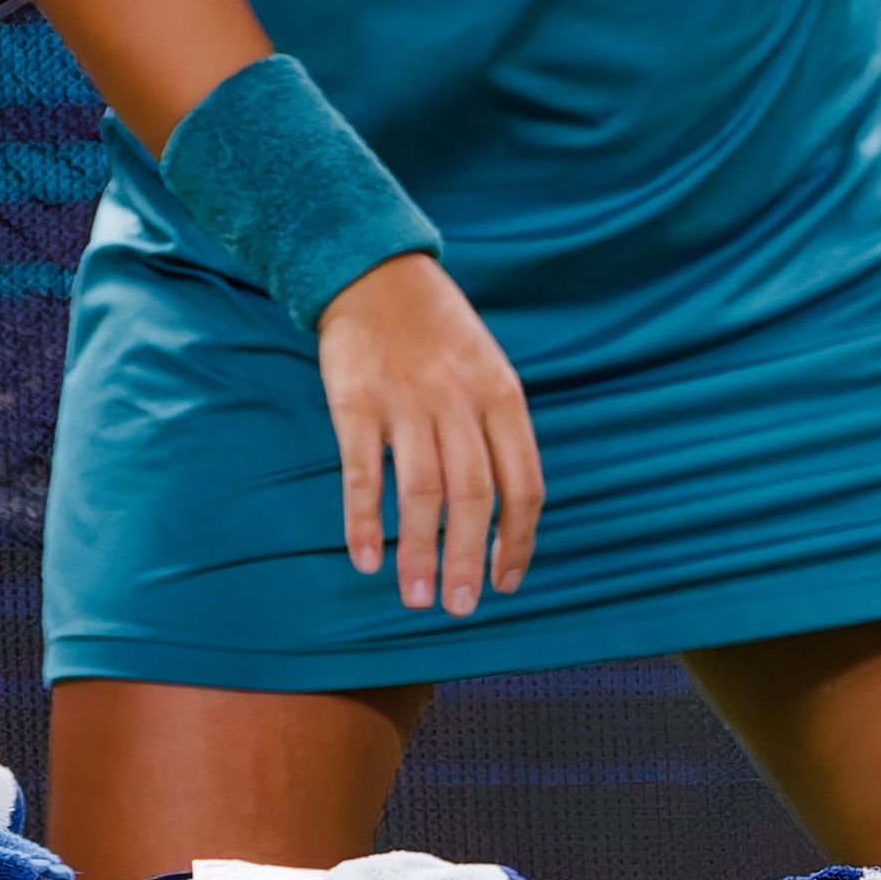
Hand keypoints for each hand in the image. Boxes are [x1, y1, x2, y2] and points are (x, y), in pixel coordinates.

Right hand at [311, 251, 544, 616]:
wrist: (376, 272)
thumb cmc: (438, 335)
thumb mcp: (488, 372)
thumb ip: (497, 434)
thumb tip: (505, 514)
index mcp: (503, 398)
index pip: (524, 484)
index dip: (518, 540)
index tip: (505, 582)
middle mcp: (460, 402)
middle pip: (475, 496)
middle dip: (468, 559)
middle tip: (459, 607)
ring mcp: (407, 401)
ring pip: (423, 492)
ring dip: (420, 552)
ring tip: (417, 598)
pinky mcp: (355, 402)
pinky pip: (363, 472)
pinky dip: (364, 520)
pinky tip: (366, 559)